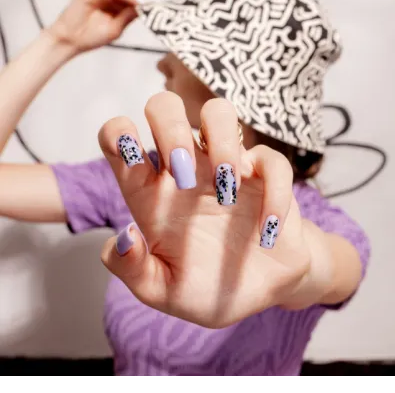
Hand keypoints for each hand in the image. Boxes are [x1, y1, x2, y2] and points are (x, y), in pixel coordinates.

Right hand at [47, 0, 143, 54]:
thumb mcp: (114, 30)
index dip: (142, 4)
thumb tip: (140, 7)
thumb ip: (126, 18)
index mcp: (120, 12)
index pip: (134, 4)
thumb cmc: (92, 37)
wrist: (71, 40)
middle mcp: (112, 2)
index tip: (152, 6)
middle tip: (143, 2)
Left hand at [98, 93, 311, 328]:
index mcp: (152, 192)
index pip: (120, 139)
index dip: (118, 134)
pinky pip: (271, 161)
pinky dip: (273, 195)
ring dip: (221, 142)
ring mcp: (226, 168)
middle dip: (169, 127)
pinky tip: (267, 233)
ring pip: (219, 112)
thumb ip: (134, 271)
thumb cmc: (208, 287)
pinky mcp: (266, 176)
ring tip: (227, 190)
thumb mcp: (165, 291)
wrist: (262, 292)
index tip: (133, 158)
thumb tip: (121, 238)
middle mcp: (186, 170)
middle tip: (184, 175)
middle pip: (165, 106)